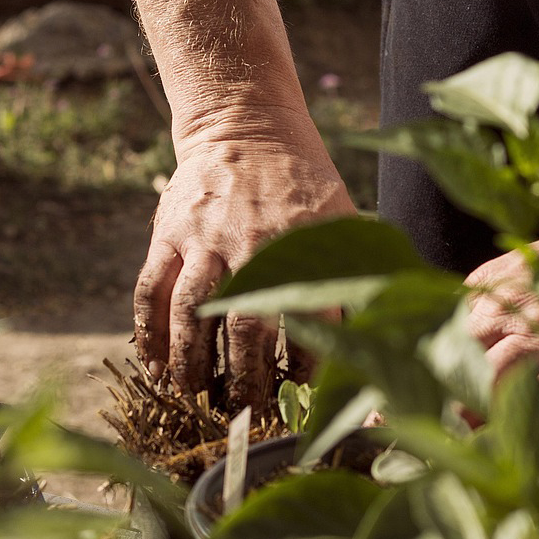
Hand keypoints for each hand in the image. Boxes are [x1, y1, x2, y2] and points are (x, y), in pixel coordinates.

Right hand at [134, 115, 353, 408]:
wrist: (246, 124)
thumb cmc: (303, 180)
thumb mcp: (341, 215)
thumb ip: (355, 268)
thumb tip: (390, 326)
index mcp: (302, 244)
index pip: (309, 318)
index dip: (306, 367)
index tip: (303, 401)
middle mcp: (251, 244)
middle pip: (243, 326)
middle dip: (244, 379)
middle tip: (243, 415)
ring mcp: (204, 239)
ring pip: (191, 314)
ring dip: (191, 364)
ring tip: (194, 399)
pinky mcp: (168, 233)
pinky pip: (151, 291)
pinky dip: (148, 334)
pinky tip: (154, 366)